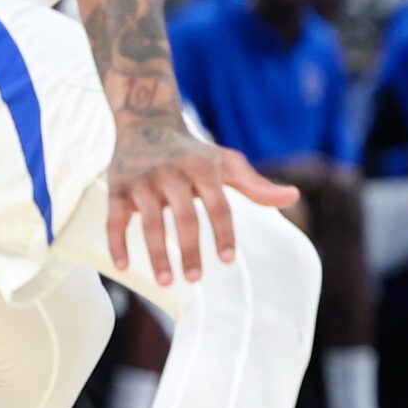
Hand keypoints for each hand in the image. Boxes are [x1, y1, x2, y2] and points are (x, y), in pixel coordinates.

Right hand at [105, 115, 298, 287]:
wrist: (145, 125)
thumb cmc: (195, 153)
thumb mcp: (227, 163)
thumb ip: (256, 185)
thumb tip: (294, 196)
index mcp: (202, 168)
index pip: (219, 205)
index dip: (224, 233)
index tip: (228, 260)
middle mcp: (171, 174)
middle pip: (184, 218)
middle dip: (190, 250)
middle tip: (196, 279)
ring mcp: (142, 182)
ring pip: (149, 223)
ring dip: (156, 254)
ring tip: (167, 282)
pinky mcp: (117, 189)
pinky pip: (113, 220)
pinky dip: (117, 243)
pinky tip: (124, 267)